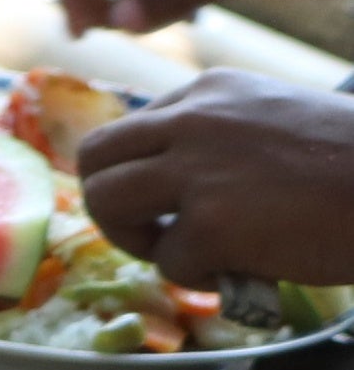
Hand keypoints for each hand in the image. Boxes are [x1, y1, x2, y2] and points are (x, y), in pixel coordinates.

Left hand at [77, 71, 353, 288]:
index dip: (140, 173)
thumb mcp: (276, 119)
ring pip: (104, 200)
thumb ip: (224, 135)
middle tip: (150, 233)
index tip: (163, 202)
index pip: (133, 128)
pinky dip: (196, 278)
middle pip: (94, 157)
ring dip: (133, 238)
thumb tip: (187, 182)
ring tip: (180, 256)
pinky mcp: (213, 223)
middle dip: (109, 201)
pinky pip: (170, 259)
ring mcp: (195, 170)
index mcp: (207, 91)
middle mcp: (189, 121)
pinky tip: (238, 276)